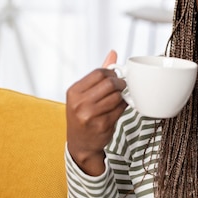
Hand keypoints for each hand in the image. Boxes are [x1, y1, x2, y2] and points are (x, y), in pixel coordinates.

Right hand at [66, 50, 127, 175]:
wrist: (80, 144)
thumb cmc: (83, 115)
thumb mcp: (84, 94)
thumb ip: (98, 75)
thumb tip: (113, 53)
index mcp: (74, 92)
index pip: (99, 73)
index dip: (111, 73)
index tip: (115, 77)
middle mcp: (80, 103)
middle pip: (109, 83)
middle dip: (119, 83)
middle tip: (121, 87)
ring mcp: (90, 115)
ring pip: (117, 96)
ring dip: (122, 95)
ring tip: (119, 98)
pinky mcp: (102, 125)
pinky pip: (120, 109)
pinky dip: (123, 106)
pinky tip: (118, 108)